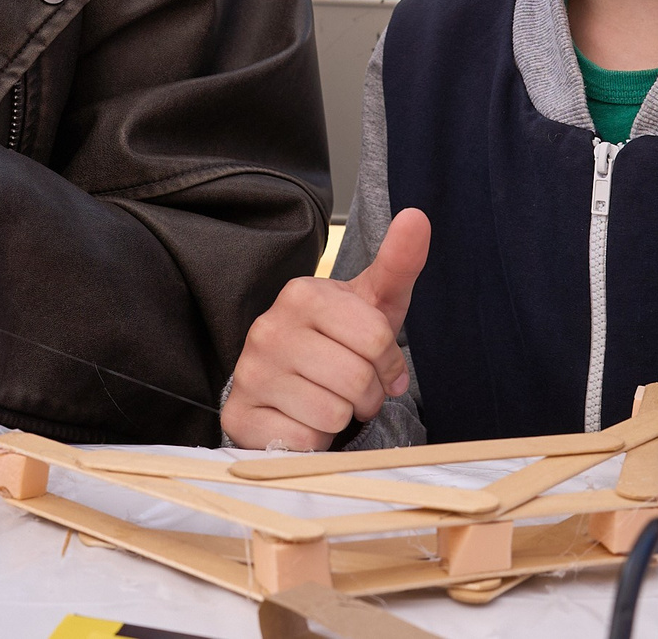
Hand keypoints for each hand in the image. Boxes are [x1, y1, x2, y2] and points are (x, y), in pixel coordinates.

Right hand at [224, 209, 430, 449]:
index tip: (378, 365)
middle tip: (354, 390)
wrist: (290, 382)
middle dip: (367, 395)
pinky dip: (314, 440)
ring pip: (331, 414)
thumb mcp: (373, 303)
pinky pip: (304, 441)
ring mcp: (249, 372)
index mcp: (302, 294)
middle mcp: (268, 328)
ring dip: (342, 418)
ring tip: (328, 402)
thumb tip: (417, 216)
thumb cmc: (340, 342)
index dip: (389, 363)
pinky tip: (302, 420)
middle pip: (356, 380)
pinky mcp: (240, 416)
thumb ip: (398, 262)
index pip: (377, 339)